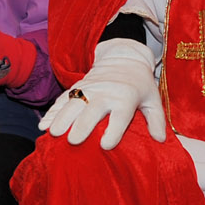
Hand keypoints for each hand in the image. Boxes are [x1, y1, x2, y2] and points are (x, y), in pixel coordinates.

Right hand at [39, 38, 165, 149]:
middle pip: (92, 109)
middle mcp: (106, 92)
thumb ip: (157, 120)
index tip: (106, 145)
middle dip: (82, 124)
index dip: (114, 130)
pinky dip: (52, 112)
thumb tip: (160, 140)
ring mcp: (90, 88)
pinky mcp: (78, 87)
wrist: (124, 59)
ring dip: (62, 118)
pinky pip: (62, 100)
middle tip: (73, 141)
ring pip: (73, 103)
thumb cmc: (140, 86)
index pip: (121, 114)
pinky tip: (44, 125)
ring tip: (53, 133)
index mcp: (126, 97)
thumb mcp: (153, 99)